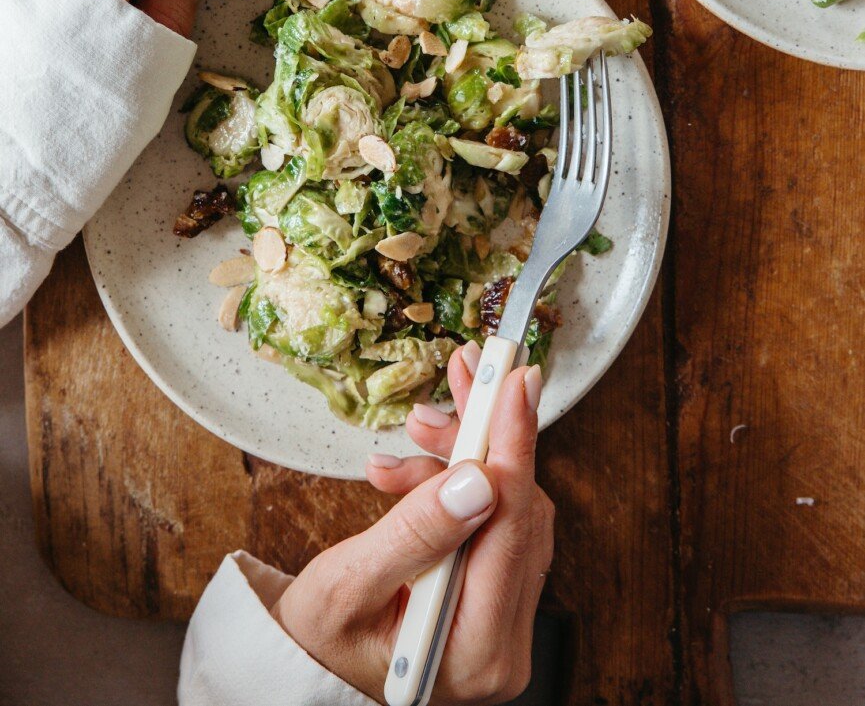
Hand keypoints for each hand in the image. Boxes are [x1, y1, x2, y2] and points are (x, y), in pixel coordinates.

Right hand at [275, 343, 554, 705]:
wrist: (307, 664)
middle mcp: (507, 640)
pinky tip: (404, 472)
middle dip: (484, 436)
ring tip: (414, 429)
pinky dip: (453, 479)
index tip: (515, 380)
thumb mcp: (348, 584)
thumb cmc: (318, 638)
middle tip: (463, 370)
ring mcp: (505, 619)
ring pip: (507, 505)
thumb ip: (414, 534)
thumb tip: (479, 479)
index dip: (515, 446)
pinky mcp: (493, 593)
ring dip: (462, 455)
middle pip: (519, 509)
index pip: (513, 530)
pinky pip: (490, 516)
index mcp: (478, 650)